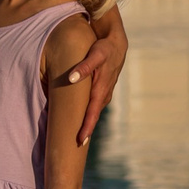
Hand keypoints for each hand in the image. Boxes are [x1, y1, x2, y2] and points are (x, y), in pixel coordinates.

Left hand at [61, 15, 124, 143]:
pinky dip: (89, 113)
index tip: (80, 140)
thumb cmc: (104, 48)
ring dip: (87, 123)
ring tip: (77, 136)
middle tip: (75, 145)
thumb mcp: (94, 55)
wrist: (117, 43)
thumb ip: (83, 67)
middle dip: (86, 130)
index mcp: (101, 89)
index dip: (86, 127)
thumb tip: (71, 79)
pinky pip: (95, 105)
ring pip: (94, 111)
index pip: (92, 112)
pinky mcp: (103, 89)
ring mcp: (105, 92)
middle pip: (93, 116)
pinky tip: (82, 117)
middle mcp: (104, 94)